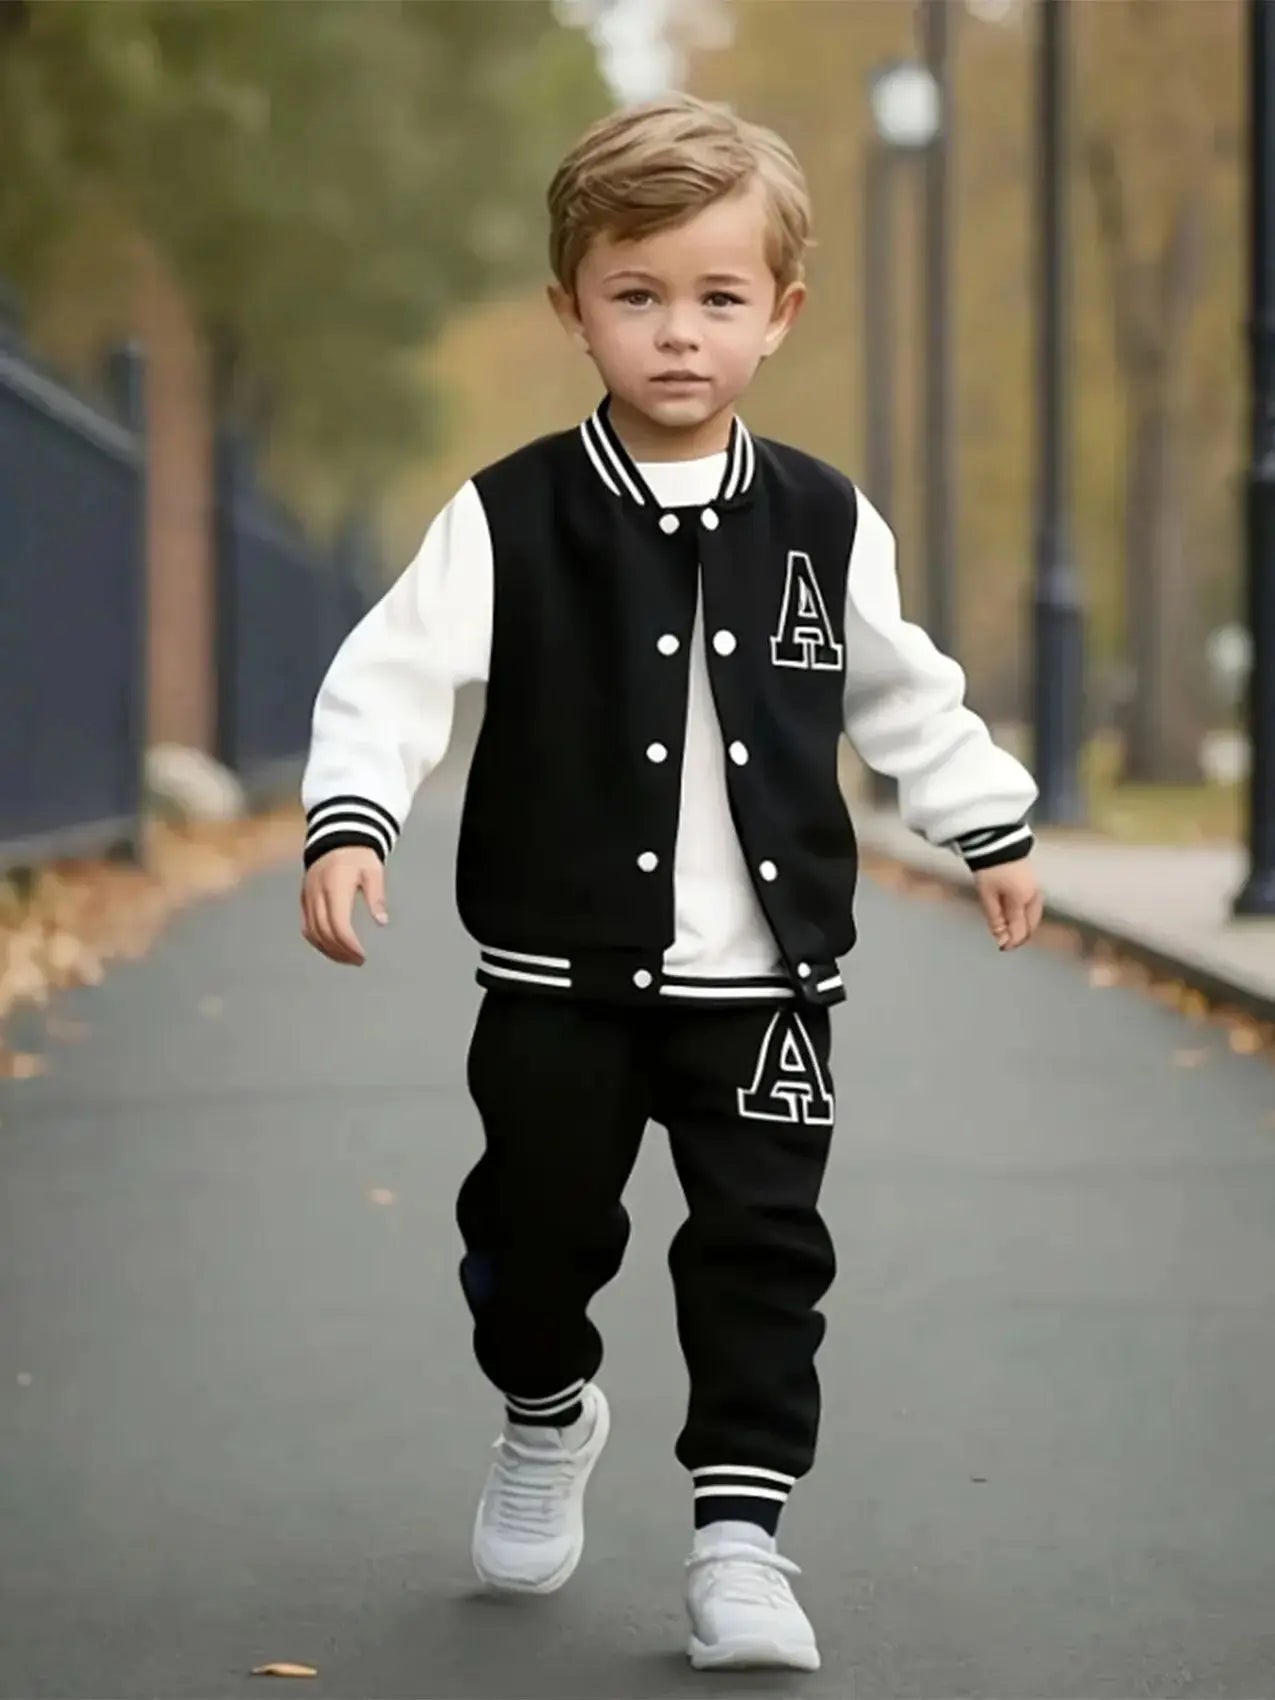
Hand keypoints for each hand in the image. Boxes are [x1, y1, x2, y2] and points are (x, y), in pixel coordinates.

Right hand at [301, 846, 387, 965]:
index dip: (349, 944)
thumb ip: (377, 897)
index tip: (362, 955)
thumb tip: (382, 921)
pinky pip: (307, 926)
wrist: (337, 838)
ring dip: (328, 950)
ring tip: (346, 959)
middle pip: (324, 933)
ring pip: (313, 933)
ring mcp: (308, 897)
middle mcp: (317, 894)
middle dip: (341, 952)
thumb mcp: (373, 872)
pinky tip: (329, 948)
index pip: (338, 925)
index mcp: (335, 888)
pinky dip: (317, 941)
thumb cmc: (357, 855)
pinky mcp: (304, 898)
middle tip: (357, 961)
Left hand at [973, 858, 1042, 951]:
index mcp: (1023, 900)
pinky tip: (1015, 915)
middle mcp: (1034, 896)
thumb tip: (1001, 938)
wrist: (997, 841)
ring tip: (1009, 930)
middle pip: (1031, 925)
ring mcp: (1036, 888)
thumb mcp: (987, 895)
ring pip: (1034, 916)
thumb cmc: (990, 867)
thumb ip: (995, 918)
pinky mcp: (1033, 882)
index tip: (1001, 947)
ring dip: (1023, 926)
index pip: (1021, 930)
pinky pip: (1032, 905)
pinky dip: (1025, 914)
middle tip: (1006, 943)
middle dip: (1020, 936)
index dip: (1011, 942)